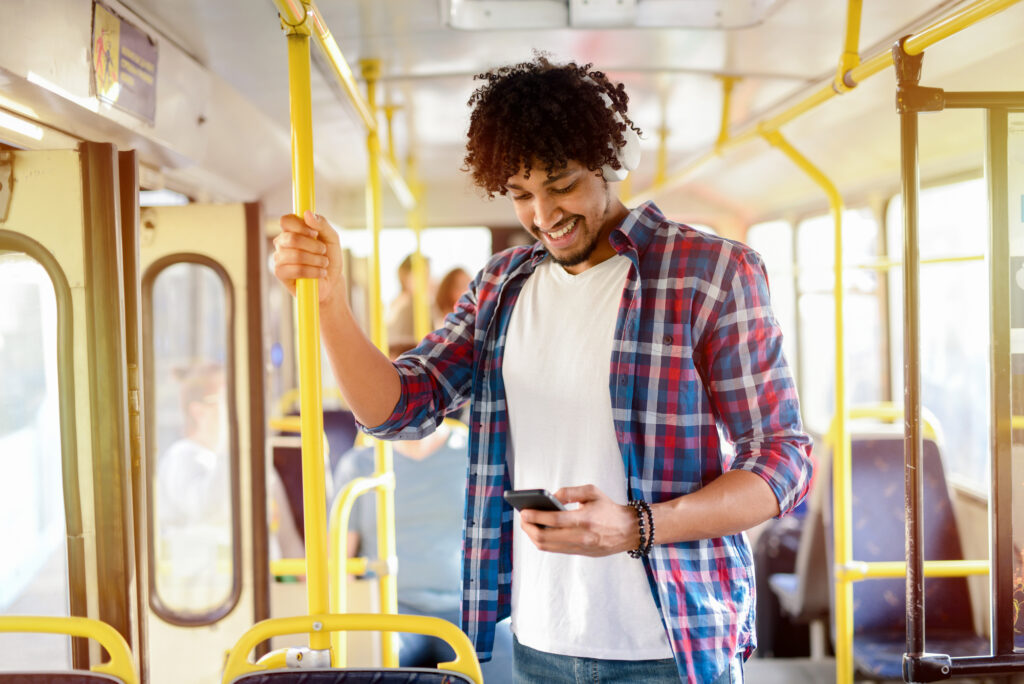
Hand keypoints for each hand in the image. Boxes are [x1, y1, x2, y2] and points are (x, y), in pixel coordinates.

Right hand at [272, 210, 344, 303]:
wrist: (332, 281)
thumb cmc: (330, 257)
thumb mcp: (332, 238)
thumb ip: (322, 224)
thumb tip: (307, 213)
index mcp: (292, 230)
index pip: (286, 220)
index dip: (301, 226)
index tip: (315, 233)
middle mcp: (282, 242)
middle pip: (292, 238)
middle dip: (313, 246)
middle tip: (323, 251)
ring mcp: (279, 258)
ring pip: (295, 255)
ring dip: (316, 260)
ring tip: (323, 263)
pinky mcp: (280, 273)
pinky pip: (296, 270)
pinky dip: (313, 271)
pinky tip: (320, 273)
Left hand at [518, 484, 638, 556]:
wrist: (628, 530)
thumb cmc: (608, 508)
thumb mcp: (592, 492)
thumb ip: (570, 491)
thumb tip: (550, 497)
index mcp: (585, 519)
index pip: (554, 519)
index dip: (535, 516)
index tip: (524, 511)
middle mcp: (581, 536)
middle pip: (545, 537)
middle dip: (529, 527)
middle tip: (522, 517)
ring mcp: (579, 547)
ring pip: (547, 546)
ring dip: (533, 536)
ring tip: (527, 524)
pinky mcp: (579, 553)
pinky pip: (555, 549)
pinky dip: (543, 541)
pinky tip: (538, 531)